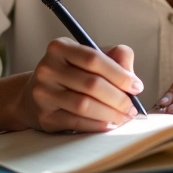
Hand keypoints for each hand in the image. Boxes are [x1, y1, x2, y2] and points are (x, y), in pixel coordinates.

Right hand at [16, 38, 143, 132]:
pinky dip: (97, 125)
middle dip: (118, 97)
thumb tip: (131, 76)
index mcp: (60, 47)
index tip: (136, 86)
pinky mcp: (45, 117)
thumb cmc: (70, 72)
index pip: (94, 58)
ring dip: (110, 113)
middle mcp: (48, 68)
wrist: (36, 95)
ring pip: (84, 105)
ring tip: (124, 117)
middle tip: (132, 107)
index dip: (119, 74)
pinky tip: (109, 124)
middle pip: (91, 84)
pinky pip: (76, 122)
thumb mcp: (90, 57)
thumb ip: (115, 57)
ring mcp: (43, 93)